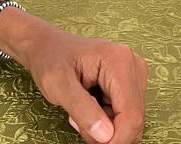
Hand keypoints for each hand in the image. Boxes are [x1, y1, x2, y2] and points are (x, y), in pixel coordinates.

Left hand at [1, 15, 146, 143]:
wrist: (47, 46)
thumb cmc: (50, 59)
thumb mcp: (57, 85)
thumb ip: (82, 109)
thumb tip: (107, 136)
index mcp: (119, 61)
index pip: (131, 115)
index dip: (115, 139)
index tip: (93, 143)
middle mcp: (133, 66)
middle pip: (133, 119)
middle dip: (107, 132)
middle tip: (77, 121)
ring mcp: (134, 74)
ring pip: (129, 120)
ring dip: (104, 127)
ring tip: (79, 111)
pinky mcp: (130, 84)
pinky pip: (124, 115)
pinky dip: (105, 120)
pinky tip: (88, 107)